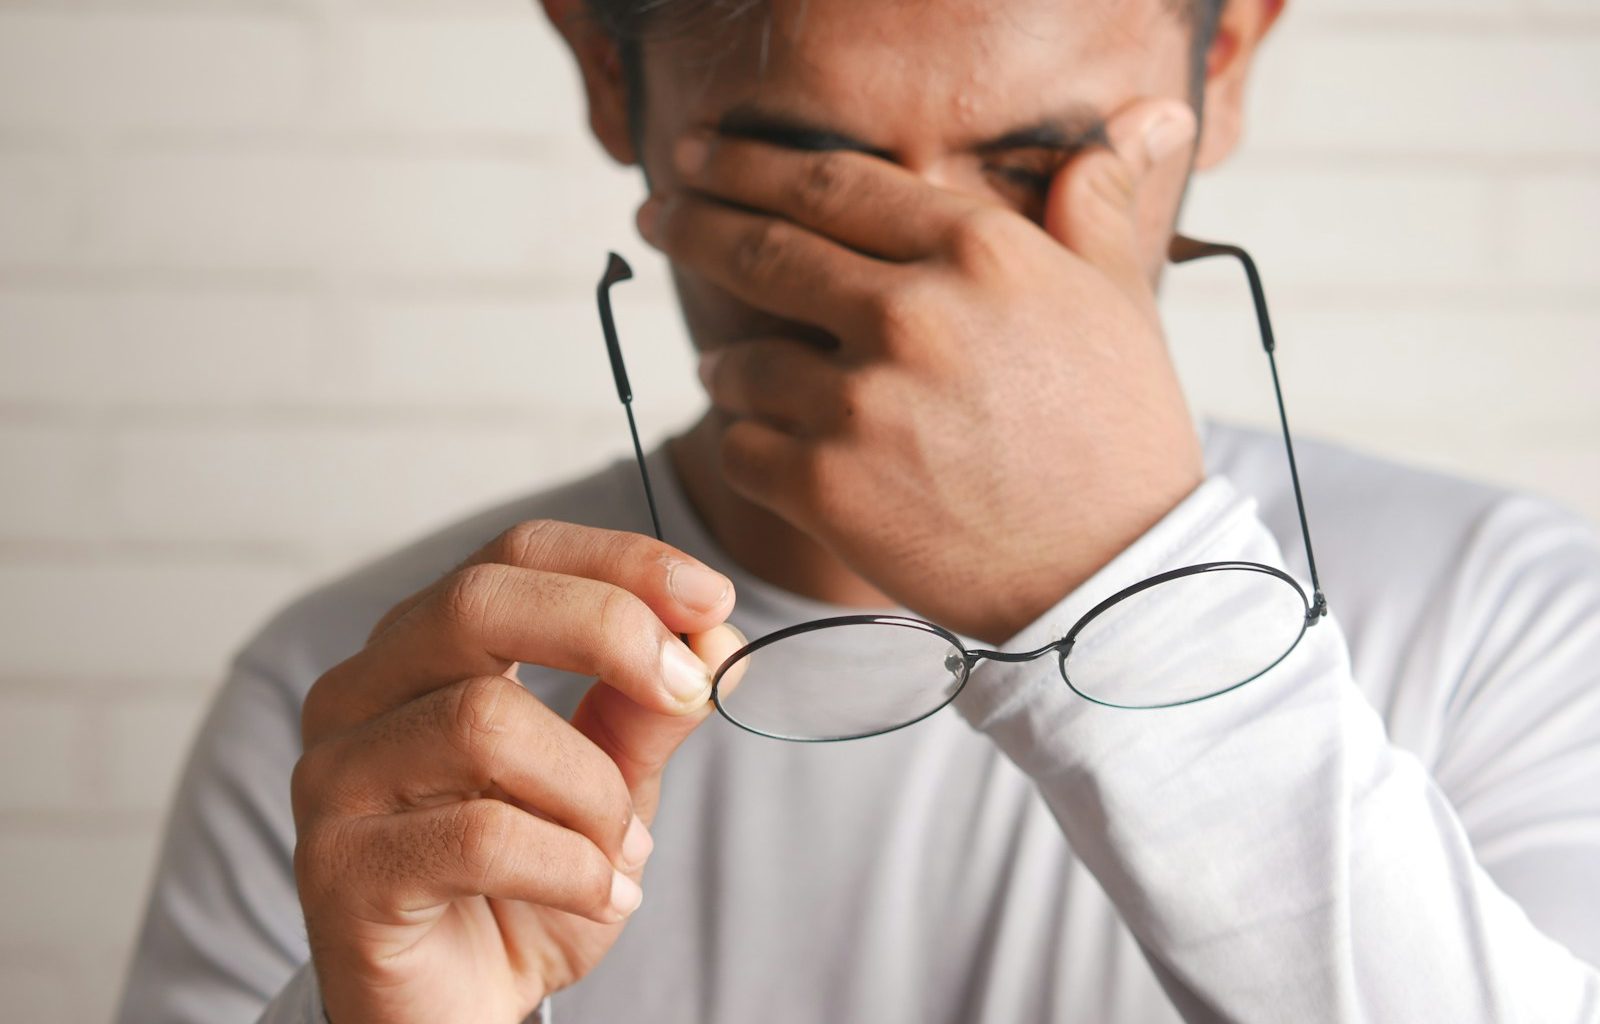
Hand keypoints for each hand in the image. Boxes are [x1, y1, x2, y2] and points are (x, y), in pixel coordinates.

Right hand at [291, 521, 743, 1023]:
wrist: (461, 1013)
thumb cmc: (526, 888)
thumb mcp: (609, 788)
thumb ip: (646, 711)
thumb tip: (715, 634)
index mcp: (424, 650)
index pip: (514, 556)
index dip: (619, 562)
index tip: (710, 596)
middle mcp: (361, 694)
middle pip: (479, 602)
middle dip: (610, 631)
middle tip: (689, 691)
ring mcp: (334, 778)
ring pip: (484, 722)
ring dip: (592, 789)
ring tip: (622, 850)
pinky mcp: (336, 869)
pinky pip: (478, 836)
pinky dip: (571, 865)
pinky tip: (601, 895)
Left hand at [639, 98, 1204, 643]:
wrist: (1115, 580)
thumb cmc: (1121, 437)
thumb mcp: (1121, 302)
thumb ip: (1095, 204)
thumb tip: (1145, 116)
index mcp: (977, 251)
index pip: (831, 183)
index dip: (747, 164)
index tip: (699, 157)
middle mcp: (909, 313)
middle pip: (761, 250)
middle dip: (691, 226)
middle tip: (656, 214)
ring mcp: (861, 403)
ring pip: (739, 362)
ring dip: (724, 364)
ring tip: (727, 372)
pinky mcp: (827, 489)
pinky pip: (740, 447)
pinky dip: (743, 443)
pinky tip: (762, 445)